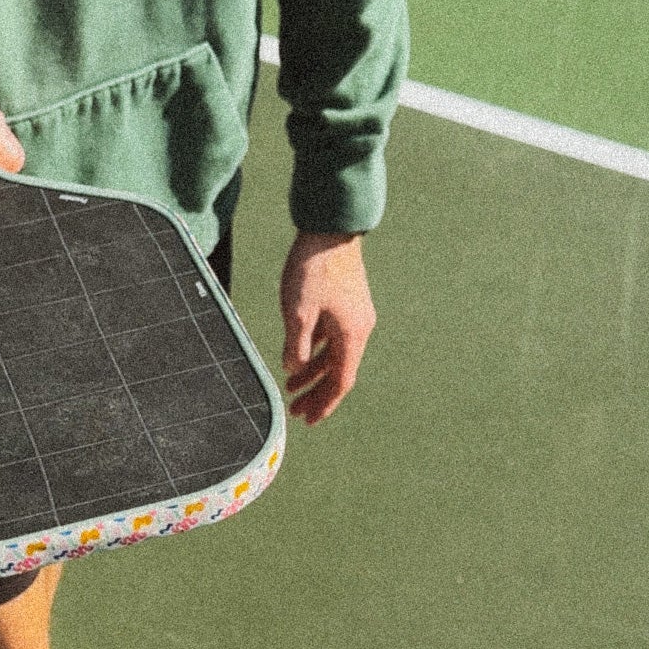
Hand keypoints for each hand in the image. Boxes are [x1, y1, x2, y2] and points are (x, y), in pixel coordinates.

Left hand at [279, 231, 375, 423]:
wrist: (330, 229)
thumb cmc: (314, 269)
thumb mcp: (297, 311)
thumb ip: (296, 345)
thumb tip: (293, 369)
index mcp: (352, 335)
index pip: (341, 382)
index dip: (324, 403)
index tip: (308, 419)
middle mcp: (358, 328)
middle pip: (338, 371)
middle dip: (317, 393)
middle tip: (296, 410)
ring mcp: (353, 314)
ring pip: (333, 353)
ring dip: (313, 371)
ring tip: (290, 385)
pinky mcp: (345, 302)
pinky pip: (331, 337)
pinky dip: (315, 350)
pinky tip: (298, 355)